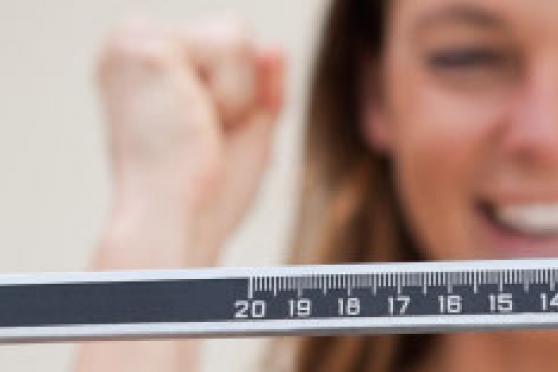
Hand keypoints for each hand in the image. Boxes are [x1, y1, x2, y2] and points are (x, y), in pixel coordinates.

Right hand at [93, 16, 284, 268]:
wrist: (178, 224)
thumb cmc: (206, 190)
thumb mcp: (244, 129)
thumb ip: (261, 86)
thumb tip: (276, 47)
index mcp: (144, 66)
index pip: (223, 47)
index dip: (237, 94)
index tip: (203, 135)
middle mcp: (130, 45)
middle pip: (232, 34)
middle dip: (238, 93)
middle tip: (201, 136)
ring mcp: (133, 41)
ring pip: (236, 36)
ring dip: (236, 97)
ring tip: (196, 131)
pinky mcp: (150, 49)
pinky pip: (233, 47)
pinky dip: (232, 96)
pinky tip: (194, 124)